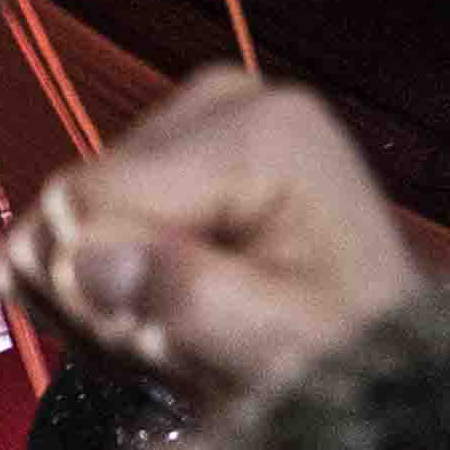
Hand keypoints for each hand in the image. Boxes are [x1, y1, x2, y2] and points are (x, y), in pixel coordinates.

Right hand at [0, 66, 419, 412]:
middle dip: (96, 285)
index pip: (92, 197)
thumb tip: (82, 261)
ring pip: (75, 204)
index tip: (150, 345)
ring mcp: (203, 113)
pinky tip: (154, 301)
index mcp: (261, 132)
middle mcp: (228, 98)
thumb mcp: (276, 343)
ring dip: (97, 284)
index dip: (91, 285)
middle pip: (78, 196)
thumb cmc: (341, 351)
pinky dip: (103, 266)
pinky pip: (90, 203)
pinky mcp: (183, 138)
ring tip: (169, 330)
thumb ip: (184, 296)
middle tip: (166, 344)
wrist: (374, 351)